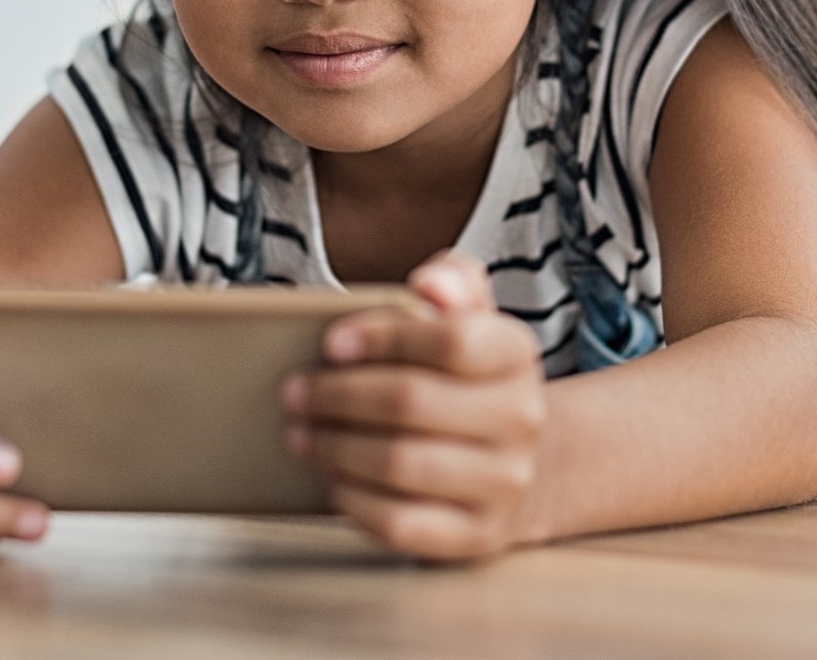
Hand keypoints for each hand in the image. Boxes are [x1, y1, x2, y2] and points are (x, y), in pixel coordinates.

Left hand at [280, 250, 548, 560]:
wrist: (515, 460)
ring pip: (402, 464)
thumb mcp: (470, 319)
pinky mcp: (478, 534)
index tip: (330, 343)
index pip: (450, 339)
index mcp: (515, 354)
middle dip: (338, 395)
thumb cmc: (468, 380)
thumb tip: (430, 284)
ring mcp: (504, 482)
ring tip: (300, 432)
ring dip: (335, 447)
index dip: (383, 338)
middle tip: (295, 391)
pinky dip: (354, 499)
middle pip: (413, 401)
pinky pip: (402, 522)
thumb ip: (452, 282)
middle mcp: (521, 418)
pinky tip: (331, 477)